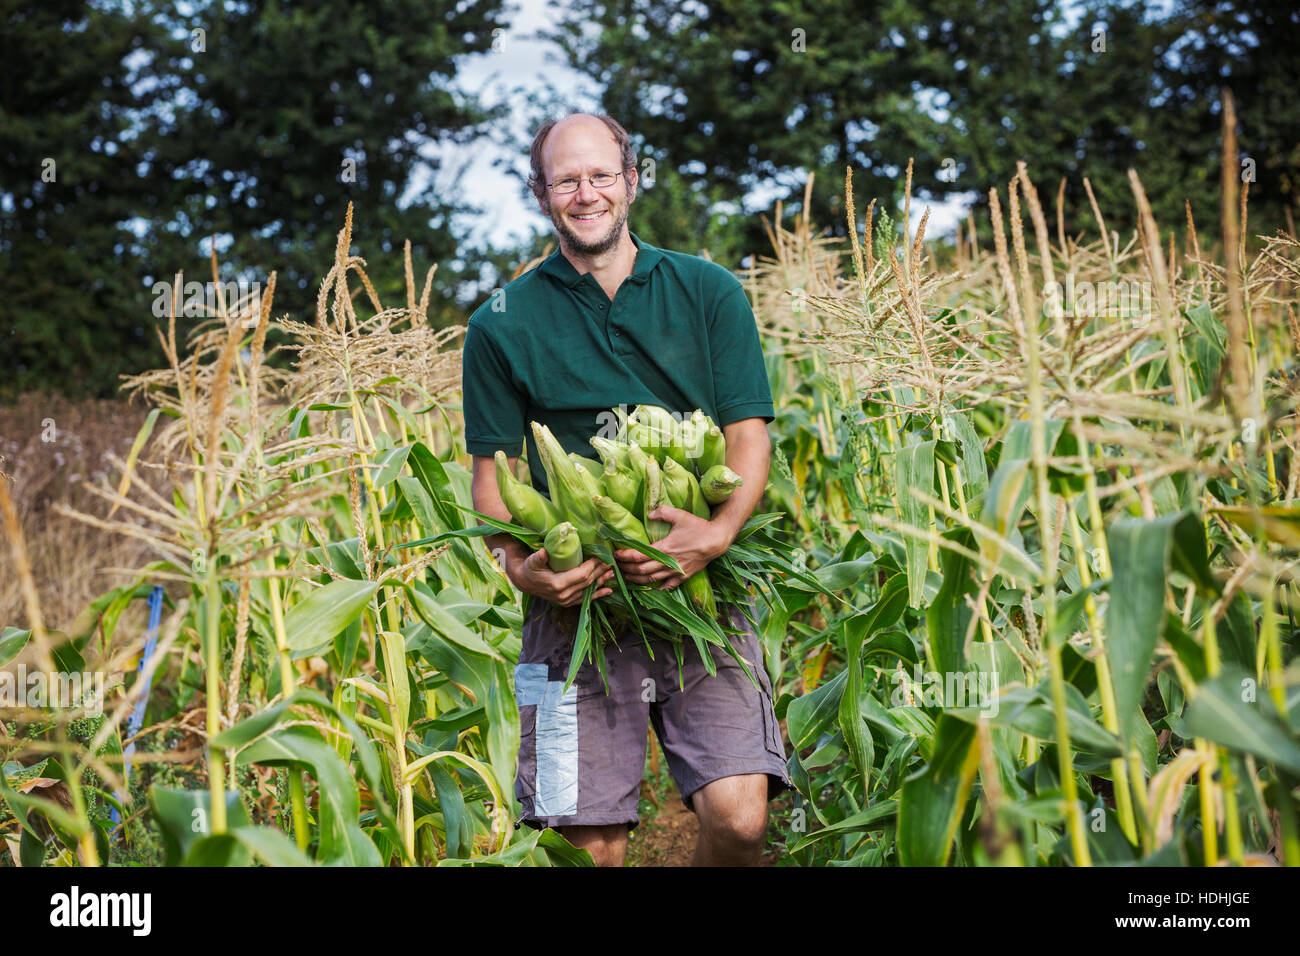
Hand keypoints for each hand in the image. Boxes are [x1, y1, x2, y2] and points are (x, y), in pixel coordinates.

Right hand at [508, 550, 613, 606]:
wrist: (525, 582)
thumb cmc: (529, 568)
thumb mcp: (532, 561)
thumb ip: (538, 557)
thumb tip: (544, 552)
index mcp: (557, 584)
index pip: (581, 575)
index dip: (592, 566)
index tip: (600, 556)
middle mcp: (564, 595)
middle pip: (587, 582)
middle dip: (600, 571)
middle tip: (611, 561)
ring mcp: (566, 600)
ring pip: (589, 591)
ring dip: (602, 582)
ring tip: (613, 573)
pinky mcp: (568, 602)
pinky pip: (586, 599)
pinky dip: (598, 594)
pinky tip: (608, 591)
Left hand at [614, 504, 729, 588]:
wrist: (716, 541)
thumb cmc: (698, 527)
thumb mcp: (680, 515)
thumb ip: (663, 512)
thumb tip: (650, 514)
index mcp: (664, 548)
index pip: (638, 555)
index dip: (624, 556)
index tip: (615, 555)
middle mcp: (668, 562)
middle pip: (640, 570)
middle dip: (626, 569)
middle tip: (616, 566)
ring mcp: (675, 572)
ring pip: (651, 580)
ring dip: (636, 579)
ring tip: (626, 576)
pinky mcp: (683, 576)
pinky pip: (667, 586)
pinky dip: (656, 588)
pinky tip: (649, 587)